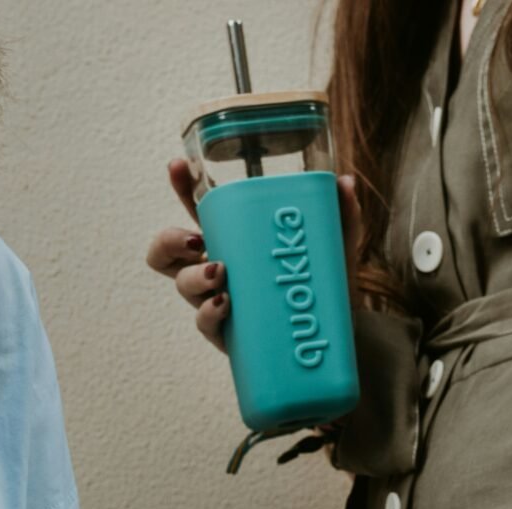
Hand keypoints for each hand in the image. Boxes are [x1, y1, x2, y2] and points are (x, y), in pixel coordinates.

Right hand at [145, 162, 363, 350]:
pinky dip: (209, 313)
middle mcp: (216, 270)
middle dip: (169, 242)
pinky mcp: (227, 335)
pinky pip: (204, 323)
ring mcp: (217, 303)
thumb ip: (341, 215)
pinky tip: (223, 304)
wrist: (333, 338)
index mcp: (232, 240)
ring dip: (195, 277)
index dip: (180, 188)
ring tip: (221, 273)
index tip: (178, 166)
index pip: (195, 212)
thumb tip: (345, 183)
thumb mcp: (335, 247)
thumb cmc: (323, 286)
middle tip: (196, 240)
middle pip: (166, 254)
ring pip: (183, 286)